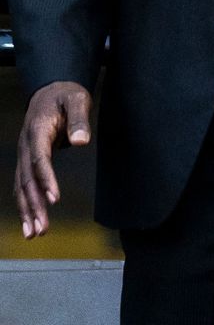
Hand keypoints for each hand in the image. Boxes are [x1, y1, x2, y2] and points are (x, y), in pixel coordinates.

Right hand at [14, 81, 91, 238]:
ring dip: (27, 211)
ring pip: (22, 187)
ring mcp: (24, 154)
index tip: (53, 199)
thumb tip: (80, 141)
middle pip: (27, 179)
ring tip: (34, 233)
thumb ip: (79, 119)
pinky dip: (26, 204)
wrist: (50, 90)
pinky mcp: (27, 160)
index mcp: (38, 131)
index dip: (46, 180)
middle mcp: (26, 146)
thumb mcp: (77, 99)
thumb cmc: (66, 95)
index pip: (40, 159)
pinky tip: (31, 221)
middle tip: (42, 229)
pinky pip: (23, 185)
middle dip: (34, 205)